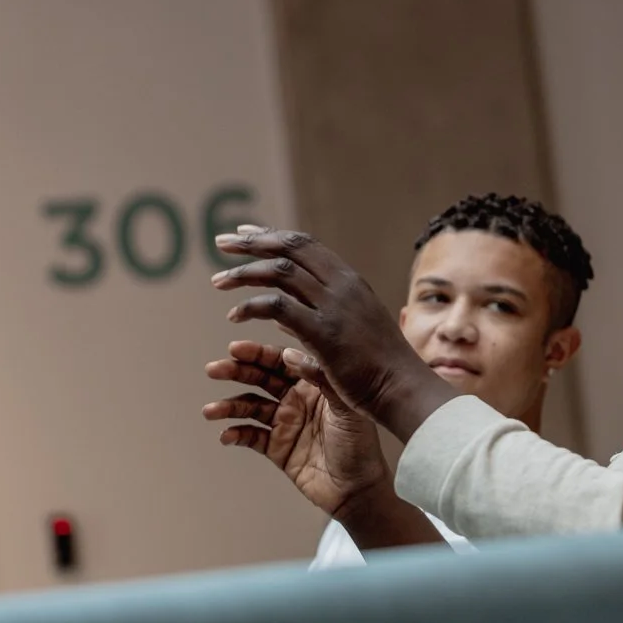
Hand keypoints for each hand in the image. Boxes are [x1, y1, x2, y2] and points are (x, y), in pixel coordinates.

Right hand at [203, 341, 387, 516]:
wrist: (358, 488)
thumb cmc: (361, 444)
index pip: (281, 361)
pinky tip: (226, 435)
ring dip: (230, 406)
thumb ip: (320, 378)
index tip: (235, 347)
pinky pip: (252, 437)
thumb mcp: (345, 406)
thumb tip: (289, 353)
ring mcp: (286, 423)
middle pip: (260, 379)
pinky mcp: (278, 448)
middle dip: (237, 372)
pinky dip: (237, 434)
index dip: (258, 353)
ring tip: (211, 410)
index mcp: (314, 383)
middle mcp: (297, 399)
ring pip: (251, 407)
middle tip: (214, 370)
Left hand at [211, 226, 460, 440]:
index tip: (246, 233)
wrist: (403, 388)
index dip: (272, 236)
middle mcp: (342, 285)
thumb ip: (319, 316)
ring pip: (280, 273)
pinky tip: (235, 317)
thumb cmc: (381, 365)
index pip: (305, 245)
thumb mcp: (354, 327)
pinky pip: (277, 307)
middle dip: (253, 243)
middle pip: (290, 249)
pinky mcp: (324, 333)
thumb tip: (280, 313)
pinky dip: (251, 307)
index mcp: (350, 280)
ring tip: (219, 281)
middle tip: (223, 242)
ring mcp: (334, 307)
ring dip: (244, 273)